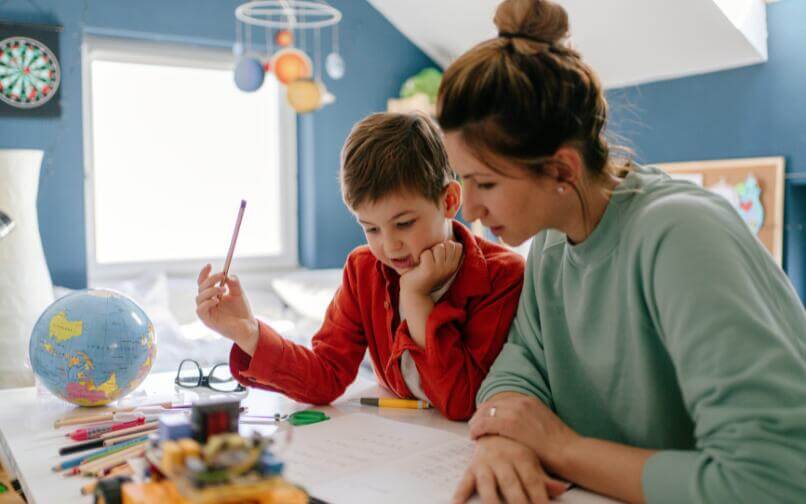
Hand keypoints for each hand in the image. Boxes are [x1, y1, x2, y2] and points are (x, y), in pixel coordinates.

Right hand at [196, 264, 258, 350]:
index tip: (210, 265)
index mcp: (212, 295)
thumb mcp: (238, 293)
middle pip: (201, 288)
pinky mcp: (207, 321)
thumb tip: (227, 275)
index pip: (203, 283)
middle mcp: (207, 303)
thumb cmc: (242, 310)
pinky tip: (217, 300)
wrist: (248, 326)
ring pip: (199, 297)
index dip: (204, 274)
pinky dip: (207, 302)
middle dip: (210, 279)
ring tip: (223, 289)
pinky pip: (200, 310)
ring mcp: (207, 312)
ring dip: (210, 290)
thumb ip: (233, 283)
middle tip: (222, 275)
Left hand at [399, 240, 462, 295]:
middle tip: (431, 258)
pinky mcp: (430, 269)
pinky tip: (420, 265)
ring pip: (439, 247)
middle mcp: (449, 268)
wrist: (414, 292)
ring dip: (430, 251)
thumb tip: (449, 239)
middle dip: (438, 247)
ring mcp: (440, 269)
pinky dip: (421, 256)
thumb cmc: (425, 275)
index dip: (447, 245)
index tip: (439, 255)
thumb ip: (446, 254)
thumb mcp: (440, 265)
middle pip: (448, 244)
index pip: (458, 246)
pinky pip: (427, 253)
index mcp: (453, 266)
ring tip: (425, 261)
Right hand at [453, 436, 569, 503]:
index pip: (533, 481)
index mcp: (522, 456)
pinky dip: (460, 494)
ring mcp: (487, 462)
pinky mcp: (473, 466)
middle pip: (511, 485)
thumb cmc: (517, 445)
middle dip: (518, 502)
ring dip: (491, 501)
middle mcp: (503, 459)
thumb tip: (561, 490)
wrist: (495, 421)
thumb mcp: (533, 459)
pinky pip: (465, 481)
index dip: (539, 498)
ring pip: (488, 485)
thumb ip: (545, 478)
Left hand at [470, 393, 579, 475]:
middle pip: (490, 405)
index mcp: (529, 401)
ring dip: (476, 423)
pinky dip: (477, 429)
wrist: (569, 451)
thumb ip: (529, 420)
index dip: (488, 411)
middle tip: (473, 426)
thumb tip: (519, 428)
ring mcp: (515, 411)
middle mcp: (521, 402)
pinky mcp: (510, 424)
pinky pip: (485, 423)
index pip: (501, 402)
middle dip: (479, 415)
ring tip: (472, 433)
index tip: (482, 419)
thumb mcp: (543, 424)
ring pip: (485, 413)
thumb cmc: (559, 445)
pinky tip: (474, 437)